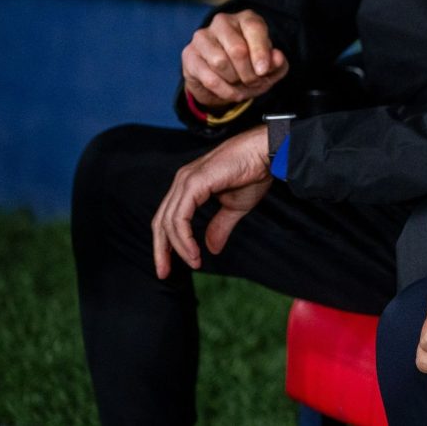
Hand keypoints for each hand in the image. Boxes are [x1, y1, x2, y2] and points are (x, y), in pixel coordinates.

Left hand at [152, 126, 272, 278]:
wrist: (266, 153)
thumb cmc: (254, 172)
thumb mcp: (235, 207)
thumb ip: (220, 226)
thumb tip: (212, 248)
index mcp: (189, 185)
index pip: (168, 219)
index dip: (166, 244)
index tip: (169, 266)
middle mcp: (182, 181)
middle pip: (160, 222)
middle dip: (161, 250)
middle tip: (164, 272)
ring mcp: (186, 180)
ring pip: (168, 221)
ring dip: (178, 247)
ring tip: (193, 262)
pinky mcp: (194, 183)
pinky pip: (180, 217)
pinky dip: (184, 237)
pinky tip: (193, 251)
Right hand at [181, 10, 288, 107]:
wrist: (223, 81)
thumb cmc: (251, 67)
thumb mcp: (270, 67)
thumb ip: (278, 63)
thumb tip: (277, 58)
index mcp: (246, 19)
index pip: (254, 28)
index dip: (261, 52)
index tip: (263, 71)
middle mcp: (222, 22)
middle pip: (237, 49)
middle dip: (249, 73)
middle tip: (254, 82)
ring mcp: (202, 37)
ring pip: (220, 63)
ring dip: (235, 81)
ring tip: (241, 85)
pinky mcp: (189, 54)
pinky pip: (208, 77)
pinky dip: (224, 90)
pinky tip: (231, 92)